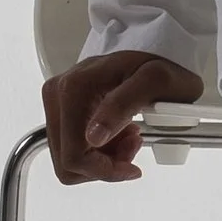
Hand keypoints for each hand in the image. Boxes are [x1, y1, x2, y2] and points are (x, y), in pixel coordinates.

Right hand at [42, 51, 205, 184]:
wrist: (160, 49)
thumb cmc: (163, 62)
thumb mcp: (155, 81)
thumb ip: (123, 105)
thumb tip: (93, 136)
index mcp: (74, 88)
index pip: (74, 156)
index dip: (105, 171)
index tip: (131, 167)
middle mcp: (58, 94)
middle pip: (67, 161)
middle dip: (104, 164)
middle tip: (133, 144)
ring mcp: (58, 101)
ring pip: (69, 158)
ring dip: (103, 158)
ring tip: (130, 137)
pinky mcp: (63, 109)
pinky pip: (73, 147)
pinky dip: (99, 150)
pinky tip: (120, 132)